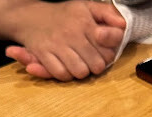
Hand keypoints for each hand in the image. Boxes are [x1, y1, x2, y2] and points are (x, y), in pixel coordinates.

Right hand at [0, 1, 125, 80]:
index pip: (108, 51)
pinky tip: (65, 66)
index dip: (107, 55)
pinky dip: (65, 74)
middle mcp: (72, 32)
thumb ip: (107, 14)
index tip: (100, 51)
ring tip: (77, 63)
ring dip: (80, 71)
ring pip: (80, 72)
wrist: (29, 16)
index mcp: (85, 22)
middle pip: (97, 66)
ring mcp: (57, 44)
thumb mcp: (87, 7)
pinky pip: (61, 74)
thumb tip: (123, 26)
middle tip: (88, 59)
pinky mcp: (43, 53)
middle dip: (95, 66)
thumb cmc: (65, 15)